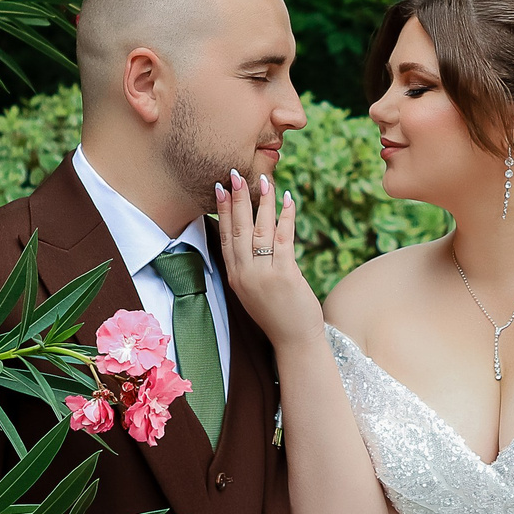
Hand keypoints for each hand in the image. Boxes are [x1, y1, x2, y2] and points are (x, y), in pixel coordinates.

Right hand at [216, 169, 324, 349]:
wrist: (294, 340)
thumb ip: (250, 266)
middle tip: (234, 173)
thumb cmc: (277, 314)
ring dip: (262, 202)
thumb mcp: (254, 290)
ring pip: (261, 230)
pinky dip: (287, 217)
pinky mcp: (285, 275)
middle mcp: (245, 274)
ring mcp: (263, 275)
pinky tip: (289, 199)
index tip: (219, 187)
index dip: (222, 210)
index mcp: (235, 277)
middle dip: (236, 199)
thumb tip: (253, 237)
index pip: (225, 237)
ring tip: (264, 179)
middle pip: (238, 229)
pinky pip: (284, 239)